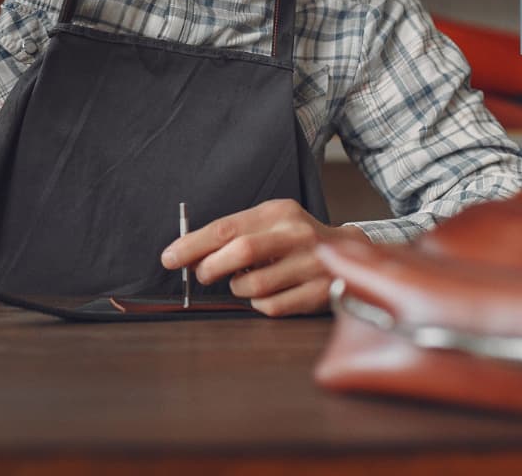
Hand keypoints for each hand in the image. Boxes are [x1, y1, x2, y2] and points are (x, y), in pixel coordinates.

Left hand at [160, 199, 367, 316]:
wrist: (352, 254)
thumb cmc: (296, 241)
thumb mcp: (270, 224)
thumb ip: (235, 235)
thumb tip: (188, 253)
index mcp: (279, 213)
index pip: (226, 228)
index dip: (193, 245)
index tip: (169, 258)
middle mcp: (298, 235)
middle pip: (240, 252)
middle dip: (211, 268)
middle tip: (203, 275)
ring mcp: (312, 264)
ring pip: (254, 285)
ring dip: (238, 289)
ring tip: (243, 283)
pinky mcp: (320, 293)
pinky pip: (272, 307)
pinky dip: (259, 305)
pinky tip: (266, 295)